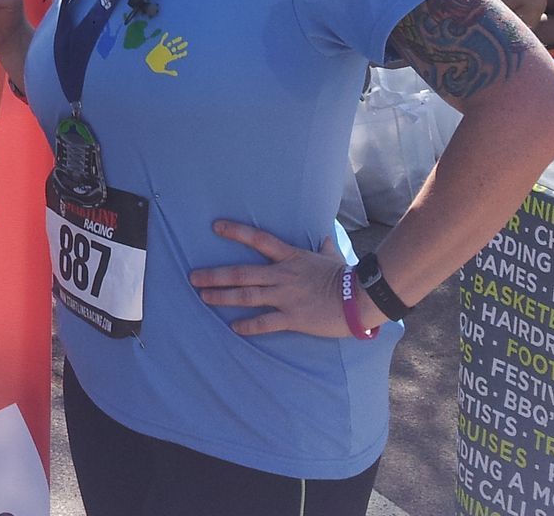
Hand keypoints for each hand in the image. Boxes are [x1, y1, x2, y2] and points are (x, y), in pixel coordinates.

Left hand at [188, 221, 362, 338]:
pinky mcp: (293, 317)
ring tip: (204, 297)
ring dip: (223, 297)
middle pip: (242, 272)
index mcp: (291, 257)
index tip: (215, 226)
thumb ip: (324, 248)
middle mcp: (283, 275)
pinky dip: (248, 325)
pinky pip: (265, 322)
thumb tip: (326, 239)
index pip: (258, 239)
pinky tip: (234, 327)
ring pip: (247, 295)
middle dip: (215, 275)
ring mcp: (286, 296)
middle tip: (193, 277)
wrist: (360, 298)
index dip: (236, 232)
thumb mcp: (332, 257)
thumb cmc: (346, 276)